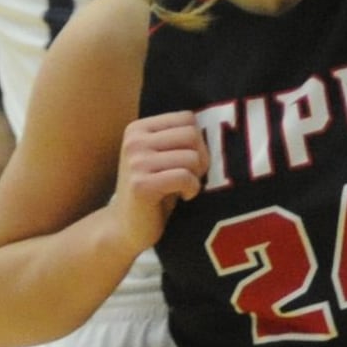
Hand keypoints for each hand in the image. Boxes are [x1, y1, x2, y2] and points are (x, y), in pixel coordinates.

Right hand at [108, 112, 207, 251]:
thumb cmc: (154, 190)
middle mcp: (134, 141)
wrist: (126, 228)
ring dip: (197, 176)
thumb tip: (220, 125)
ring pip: (191, 157)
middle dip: (201, 157)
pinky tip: (184, 197)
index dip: (198, 140)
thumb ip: (180, 138)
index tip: (190, 161)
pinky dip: (193, 189)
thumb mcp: (162, 156)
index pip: (187, 118)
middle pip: (192, 134)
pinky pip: (185, 177)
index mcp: (138, 128)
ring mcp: (136, 162)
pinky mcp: (141, 185)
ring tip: (186, 187)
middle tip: (192, 176)